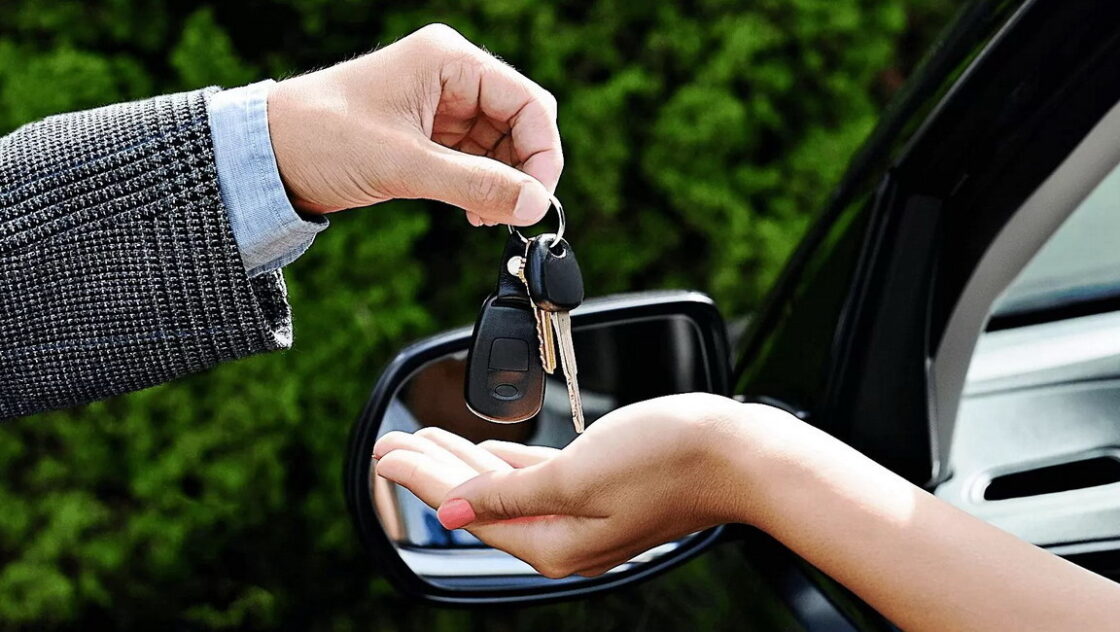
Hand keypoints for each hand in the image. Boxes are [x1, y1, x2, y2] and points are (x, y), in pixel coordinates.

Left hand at [267, 24, 562, 225]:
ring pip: (502, 145)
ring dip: (504, 183)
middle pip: (520, 123)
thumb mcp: (405, 165)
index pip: (526, 102)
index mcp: (449, 60)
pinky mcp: (429, 134)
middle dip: (524, 170)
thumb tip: (535, 204)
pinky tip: (475, 211)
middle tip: (514, 212)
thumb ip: (476, 185)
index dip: (542, 152)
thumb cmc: (323, 138)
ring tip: (487, 217)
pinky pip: (476, 159)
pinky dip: (483, 186)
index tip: (538, 198)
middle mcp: (451, 76)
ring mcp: (441, 105)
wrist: (267, 155)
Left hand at [373, 394, 780, 577]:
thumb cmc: (665, 459)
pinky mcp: (599, 489)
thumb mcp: (575, 478)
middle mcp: (564, 537)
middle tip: (389, 445)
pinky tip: (487, 451)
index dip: (421, 479)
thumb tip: (450, 513)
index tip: (384, 455)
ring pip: (504, 487)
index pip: (468, 511)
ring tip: (423, 441)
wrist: (736, 454)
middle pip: (479, 502)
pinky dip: (505, 462)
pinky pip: (536, 478)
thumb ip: (509, 496)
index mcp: (554, 544)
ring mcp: (583, 515)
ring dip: (462, 462)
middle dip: (431, 471)